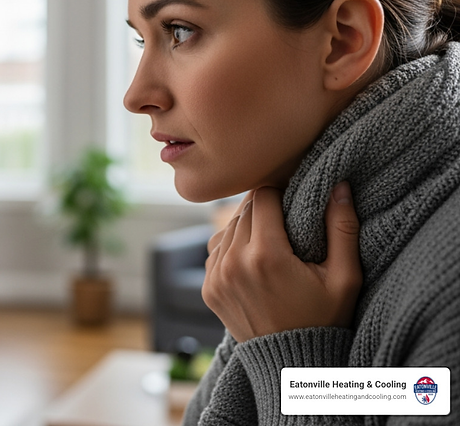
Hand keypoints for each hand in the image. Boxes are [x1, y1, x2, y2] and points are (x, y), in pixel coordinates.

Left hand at [202, 183, 361, 342]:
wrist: (293, 366)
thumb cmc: (324, 320)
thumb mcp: (344, 278)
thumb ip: (342, 228)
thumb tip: (338, 185)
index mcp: (265, 255)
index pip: (263, 197)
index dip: (281, 195)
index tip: (294, 205)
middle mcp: (233, 262)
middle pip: (244, 211)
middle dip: (265, 212)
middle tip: (287, 226)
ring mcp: (216, 277)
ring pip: (228, 229)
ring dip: (247, 229)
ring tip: (272, 244)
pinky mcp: (208, 288)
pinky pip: (215, 251)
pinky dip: (232, 249)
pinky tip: (254, 262)